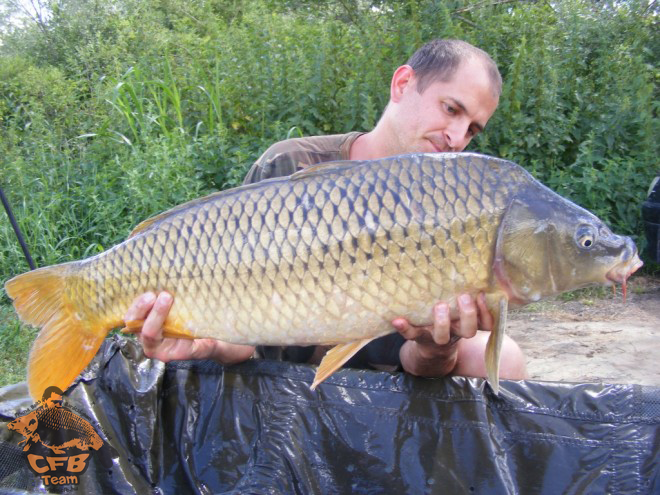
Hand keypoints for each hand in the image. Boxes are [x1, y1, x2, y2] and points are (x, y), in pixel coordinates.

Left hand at [125, 292, 254, 364]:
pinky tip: (150, 289)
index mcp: (164, 352)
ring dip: (140, 304)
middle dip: (144, 308)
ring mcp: (147, 333)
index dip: (156, 315)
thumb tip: (201, 334)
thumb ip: (202, 345)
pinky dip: (141, 301)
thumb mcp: (208, 345)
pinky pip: (137, 313)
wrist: (208, 342)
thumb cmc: (209, 342)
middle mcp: (152, 345)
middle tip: (159, 293)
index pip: (151, 334)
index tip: (169, 297)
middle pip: (137, 326)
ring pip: (133, 319)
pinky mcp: (147, 323)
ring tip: (152, 291)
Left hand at [393, 293, 492, 376]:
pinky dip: (404, 328)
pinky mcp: (418, 336)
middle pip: (468, 331)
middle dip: (468, 314)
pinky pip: (411, 334)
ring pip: (443, 336)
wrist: (431, 346)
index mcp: (468, 324)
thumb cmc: (449, 317)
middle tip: (463, 297)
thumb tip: (477, 268)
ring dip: (442, 322)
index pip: (486, 324)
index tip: (482, 295)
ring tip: (440, 305)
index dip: (487, 312)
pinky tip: (397, 319)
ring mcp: (436, 336)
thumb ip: (468, 294)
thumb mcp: (461, 309)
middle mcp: (455, 332)